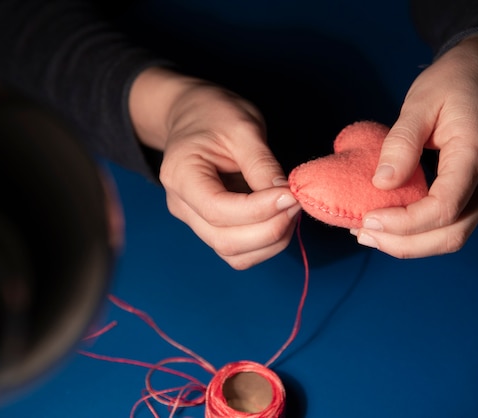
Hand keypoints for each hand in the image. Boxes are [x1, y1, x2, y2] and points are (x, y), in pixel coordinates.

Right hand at [129, 68, 299, 268]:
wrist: (194, 115)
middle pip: (225, 241)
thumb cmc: (215, 114)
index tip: (291, 195)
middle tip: (297, 203)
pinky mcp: (211, 226)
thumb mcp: (242, 127)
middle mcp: (182, 205)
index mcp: (180, 175)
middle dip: (270, 229)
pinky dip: (265, 243)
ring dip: (271, 241)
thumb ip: (261, 164)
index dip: (259, 209)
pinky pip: (239, 251)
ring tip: (291, 210)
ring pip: (234, 254)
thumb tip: (287, 197)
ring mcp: (194, 220)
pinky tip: (280, 218)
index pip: (218, 209)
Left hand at [351, 34, 477, 257]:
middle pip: (452, 235)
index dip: (405, 223)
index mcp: (475, 154)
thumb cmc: (455, 80)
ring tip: (369, 233)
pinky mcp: (474, 188)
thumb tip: (382, 183)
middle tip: (363, 235)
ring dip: (410, 243)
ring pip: (453, 234)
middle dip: (405, 244)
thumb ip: (402, 142)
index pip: (445, 208)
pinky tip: (389, 222)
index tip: (369, 220)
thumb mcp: (421, 101)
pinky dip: (419, 230)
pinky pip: (450, 221)